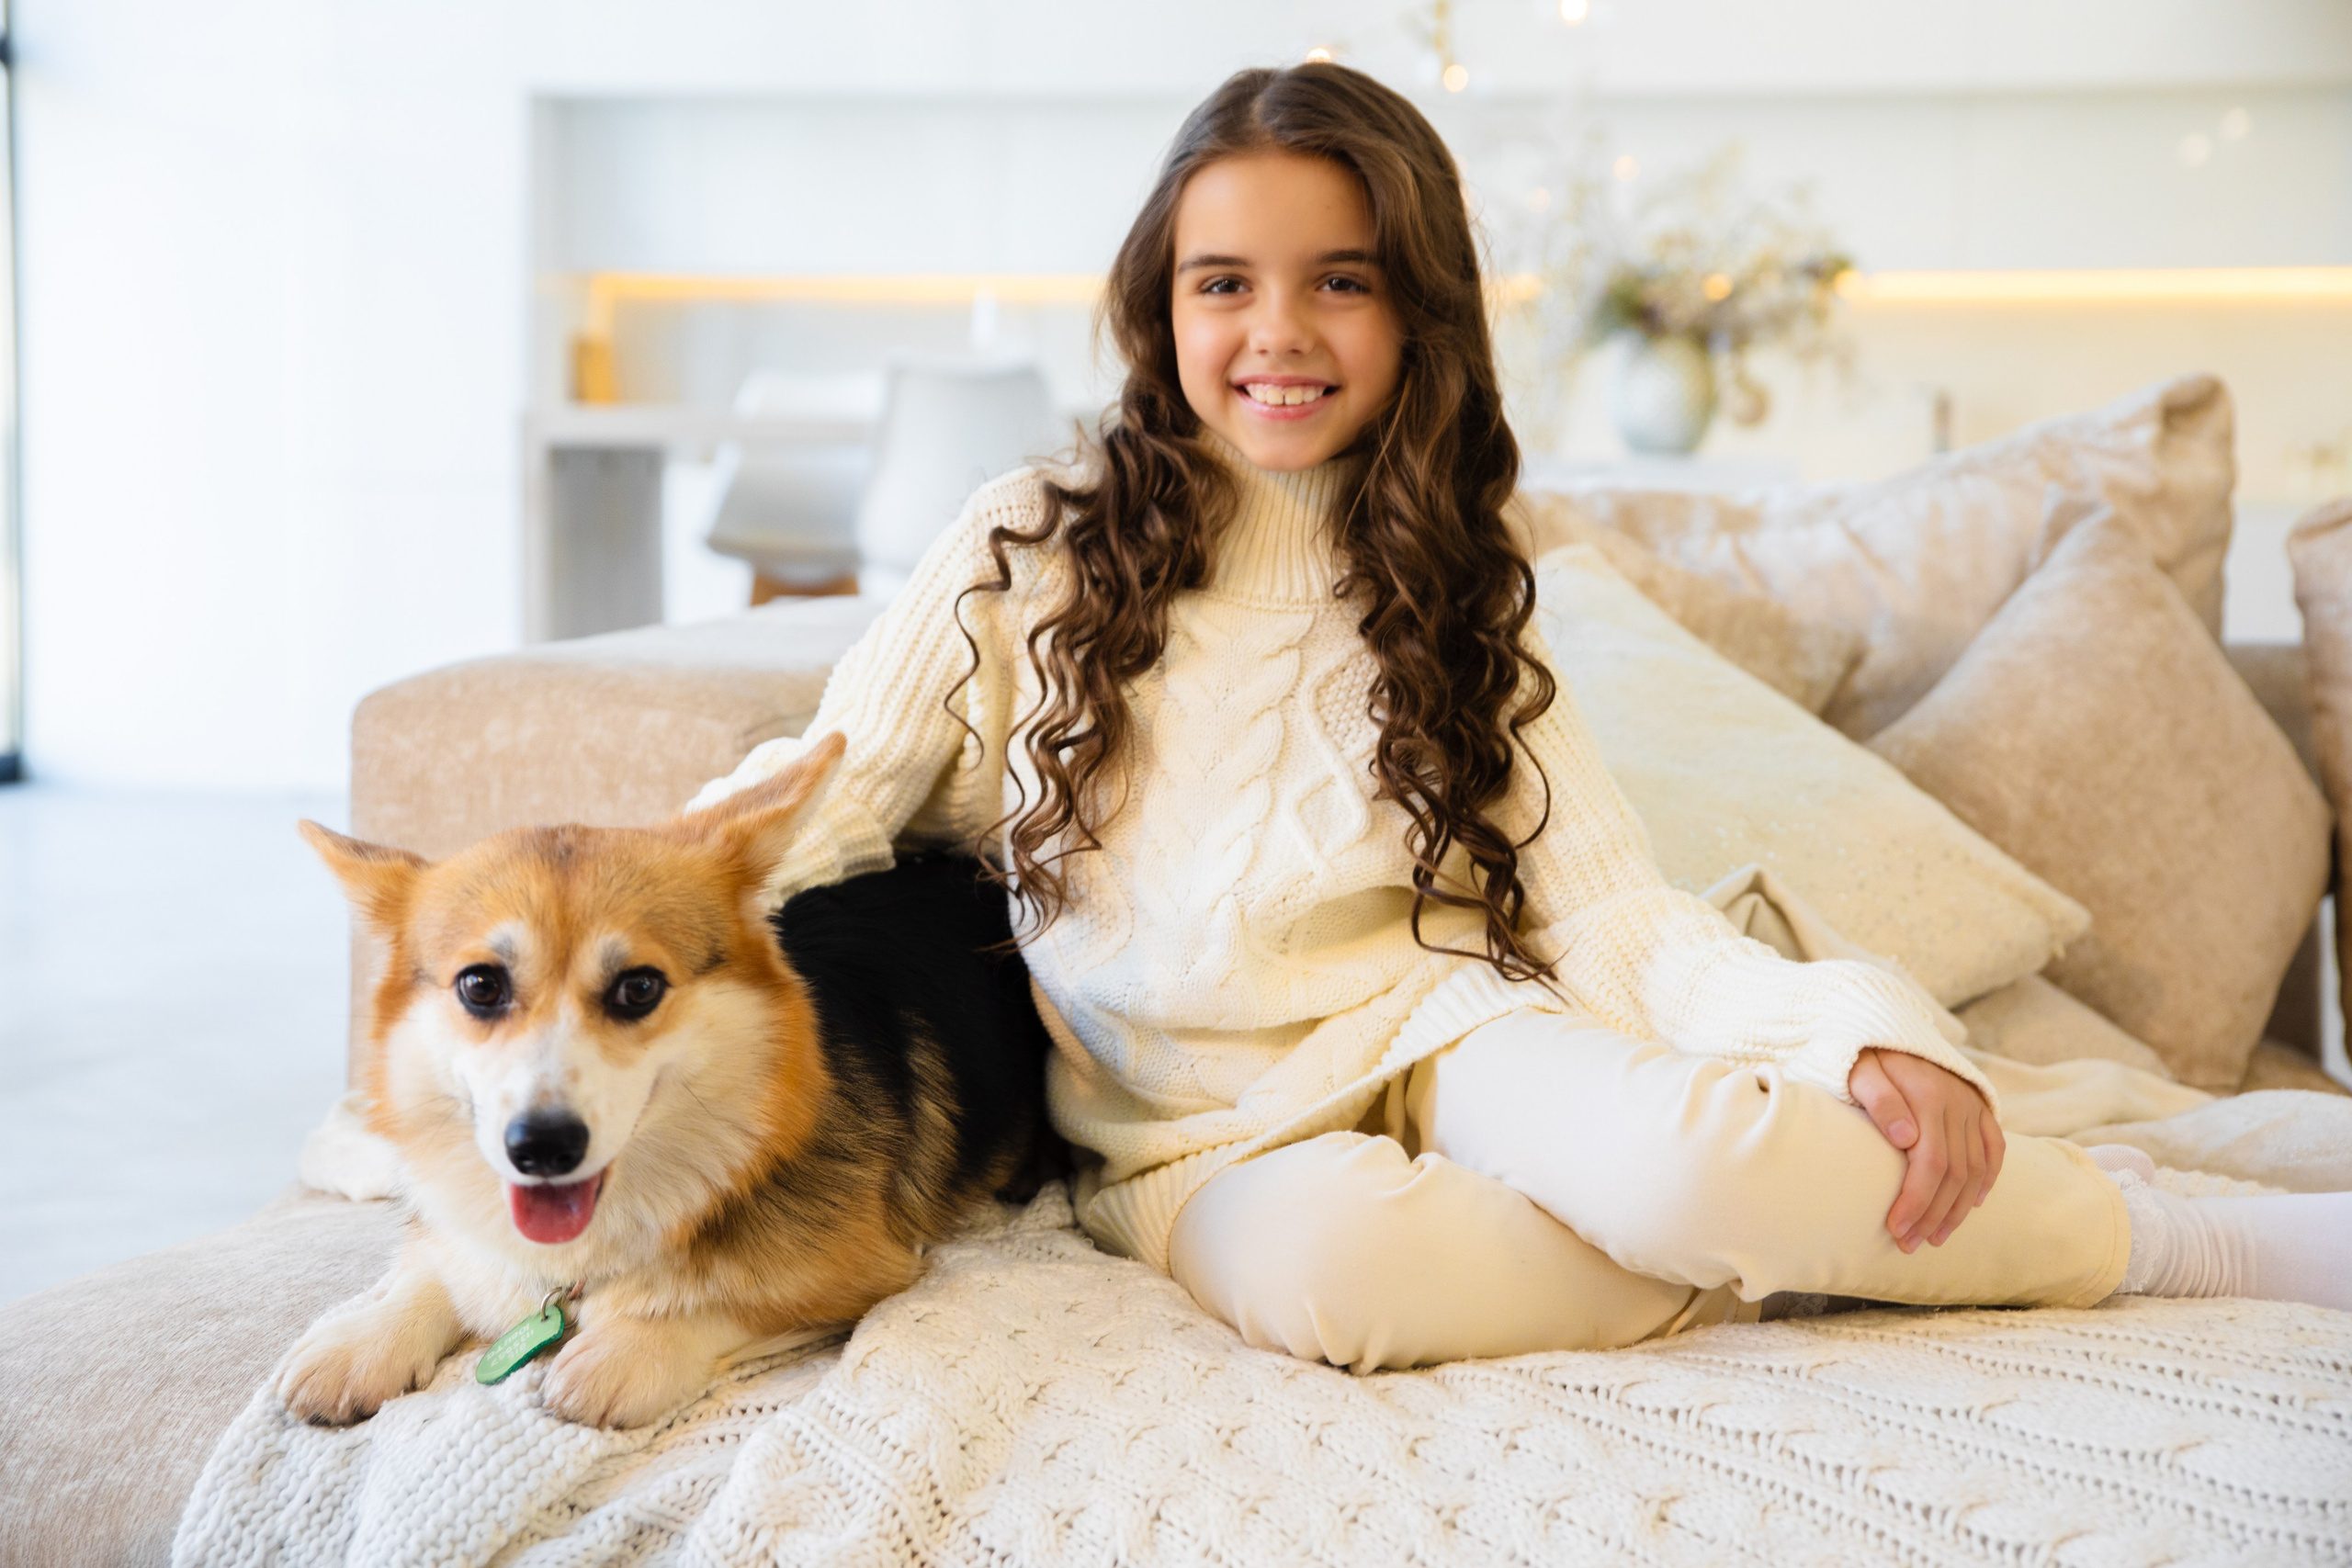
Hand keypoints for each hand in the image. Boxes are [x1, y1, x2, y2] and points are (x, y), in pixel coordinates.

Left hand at [1846, 1048, 2004, 1251]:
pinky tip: (1974, 1203)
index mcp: (1928, 1096)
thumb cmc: (1861, 1053)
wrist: (1884, 1023)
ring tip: (1936, 1236)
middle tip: (1911, 1244)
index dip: (1916, 1201)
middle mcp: (1957, 1102)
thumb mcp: (1857, 1070)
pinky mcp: (1980, 1105)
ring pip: (1976, 1167)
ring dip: (1959, 1207)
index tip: (1896, 1229)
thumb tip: (1905, 1139)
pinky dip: (1988, 1178)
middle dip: (1933, 1214)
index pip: (1930, 1163)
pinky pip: (1994, 1147)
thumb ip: (1879, 1100)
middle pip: (1954, 1173)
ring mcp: (1972, 1104)